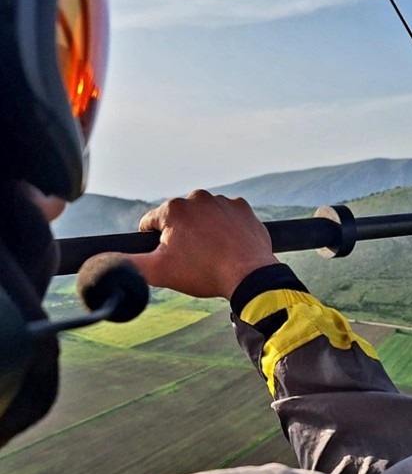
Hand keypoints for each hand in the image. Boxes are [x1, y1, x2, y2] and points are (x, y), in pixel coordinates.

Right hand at [125, 190, 278, 298]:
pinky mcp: (243, 208)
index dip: (155, 243)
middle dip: (181, 236)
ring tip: (212, 254)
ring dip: (204, 231)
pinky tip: (229, 246)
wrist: (249, 275)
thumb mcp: (158, 272)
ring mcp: (223, 201)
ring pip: (204, 218)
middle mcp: (198, 198)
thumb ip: (126, 265)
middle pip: (179, 219)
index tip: (169, 257)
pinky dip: (226, 229)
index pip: (151, 224)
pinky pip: (228, 218)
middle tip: (193, 258)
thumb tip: (100, 263)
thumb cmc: (204, 272)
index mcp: (173, 208)